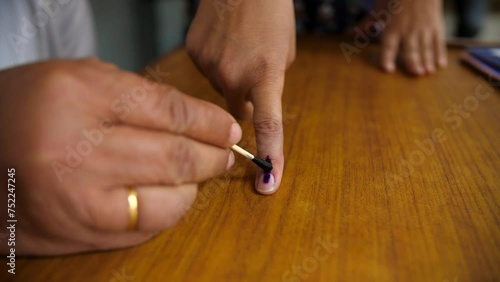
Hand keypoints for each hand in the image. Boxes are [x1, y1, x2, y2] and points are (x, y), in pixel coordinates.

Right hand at [0, 58, 240, 254]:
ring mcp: (76, 199)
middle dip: (213, 157)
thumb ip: (134, 95)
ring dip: (194, 188)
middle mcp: (77, 148)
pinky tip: (169, 197)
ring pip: (167, 202)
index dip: (209, 121)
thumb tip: (193, 120)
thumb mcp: (74, 80)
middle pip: (175, 156)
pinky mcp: (76, 235)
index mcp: (78, 95)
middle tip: (225, 154)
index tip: (228, 128)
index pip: (170, 110)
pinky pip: (143, 230)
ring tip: (200, 175)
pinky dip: (167, 213)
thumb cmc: (23, 110)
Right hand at [186, 0, 295, 194]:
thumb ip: (269, 88)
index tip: (267, 185)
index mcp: (266, 75)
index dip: (271, 156)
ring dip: (228, 80)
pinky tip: (221, 44)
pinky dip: (214, 65)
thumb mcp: (284, 55)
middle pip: (235, 113)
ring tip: (237, 49)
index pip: (269, 126)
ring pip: (219, 92)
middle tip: (251, 77)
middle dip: (243, 104)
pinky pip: (205, 74)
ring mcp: (210, 66)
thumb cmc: (272, 14)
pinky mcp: (193, 55)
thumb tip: (250, 111)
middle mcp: (234, 76)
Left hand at [360, 0, 447, 74]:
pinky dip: (440, 53)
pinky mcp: (436, 26)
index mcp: (392, 29)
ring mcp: (424, 29)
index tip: (387, 69)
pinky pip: (439, 42)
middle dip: (413, 62)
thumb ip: (366, 24)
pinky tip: (440, 65)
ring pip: (426, 47)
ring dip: (427, 61)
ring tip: (427, 73)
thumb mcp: (380, 9)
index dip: (387, 57)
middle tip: (415, 74)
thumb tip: (349, 33)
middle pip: (410, 49)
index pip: (388, 46)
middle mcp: (408, 31)